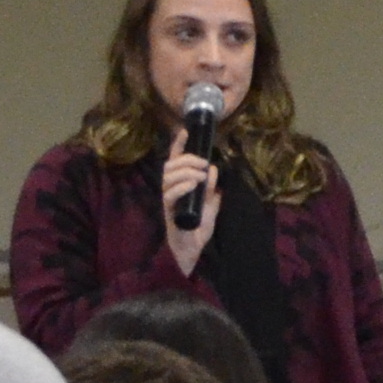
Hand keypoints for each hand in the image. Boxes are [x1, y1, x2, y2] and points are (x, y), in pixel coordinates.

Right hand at [160, 148, 220, 273]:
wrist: (193, 251)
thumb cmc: (198, 229)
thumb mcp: (210, 206)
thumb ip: (211, 189)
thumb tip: (214, 171)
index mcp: (179, 186)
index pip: (175, 161)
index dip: (178, 145)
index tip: (185, 131)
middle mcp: (170, 190)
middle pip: (170, 165)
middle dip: (187, 159)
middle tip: (203, 162)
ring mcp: (168, 200)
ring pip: (169, 177)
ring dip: (186, 171)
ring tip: (201, 174)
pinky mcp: (168, 211)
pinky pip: (170, 194)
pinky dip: (182, 186)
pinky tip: (193, 184)